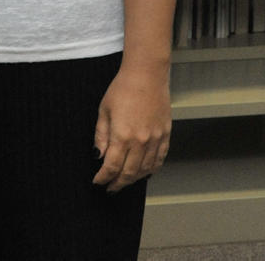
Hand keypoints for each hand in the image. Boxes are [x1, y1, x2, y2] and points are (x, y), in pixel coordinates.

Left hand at [93, 62, 170, 190]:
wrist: (146, 76)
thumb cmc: (122, 90)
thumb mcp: (104, 111)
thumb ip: (101, 136)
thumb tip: (98, 155)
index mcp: (122, 136)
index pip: (112, 166)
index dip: (104, 178)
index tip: (97, 182)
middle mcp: (141, 142)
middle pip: (129, 172)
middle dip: (118, 183)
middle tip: (110, 189)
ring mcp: (156, 140)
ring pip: (146, 170)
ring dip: (134, 179)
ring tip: (124, 182)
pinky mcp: (166, 136)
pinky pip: (160, 160)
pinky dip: (151, 170)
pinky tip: (144, 173)